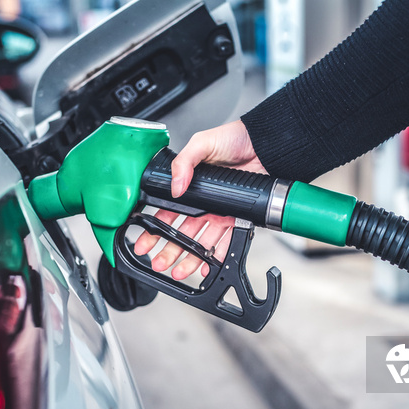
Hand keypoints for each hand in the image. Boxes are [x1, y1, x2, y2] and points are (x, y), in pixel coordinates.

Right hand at [134, 120, 265, 279]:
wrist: (265, 143)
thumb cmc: (235, 138)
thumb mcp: (202, 143)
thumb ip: (183, 162)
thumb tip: (175, 186)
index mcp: (190, 186)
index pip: (166, 213)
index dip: (154, 229)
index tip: (144, 243)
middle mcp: (204, 202)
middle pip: (183, 233)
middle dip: (169, 250)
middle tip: (160, 263)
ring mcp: (220, 211)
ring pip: (202, 241)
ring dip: (190, 258)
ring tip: (180, 270)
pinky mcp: (238, 216)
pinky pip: (227, 240)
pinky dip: (218, 256)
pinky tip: (208, 266)